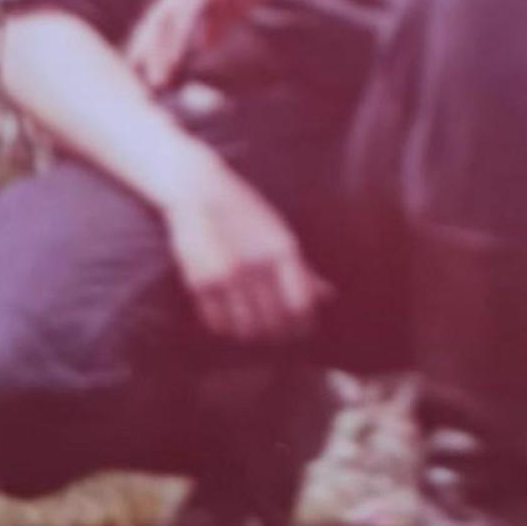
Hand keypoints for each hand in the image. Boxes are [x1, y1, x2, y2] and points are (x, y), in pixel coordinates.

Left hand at [126, 0, 302, 90]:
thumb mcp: (235, 0)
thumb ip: (216, 20)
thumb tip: (203, 43)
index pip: (163, 17)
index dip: (152, 45)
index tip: (144, 73)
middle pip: (158, 20)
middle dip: (147, 53)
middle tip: (141, 85)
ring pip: (168, 21)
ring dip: (160, 53)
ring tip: (157, 82)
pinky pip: (187, 16)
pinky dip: (178, 41)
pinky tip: (175, 62)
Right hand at [164, 158, 332, 342]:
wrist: (197, 189)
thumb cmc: (245, 211)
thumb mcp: (279, 233)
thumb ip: (303, 268)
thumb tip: (329, 296)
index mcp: (283, 249)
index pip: (300, 305)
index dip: (302, 325)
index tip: (300, 331)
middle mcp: (257, 263)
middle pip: (274, 322)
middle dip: (277, 334)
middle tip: (275, 336)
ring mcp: (228, 274)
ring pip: (246, 329)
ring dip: (251, 334)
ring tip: (251, 330)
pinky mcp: (200, 281)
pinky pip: (218, 323)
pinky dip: (225, 328)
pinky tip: (229, 320)